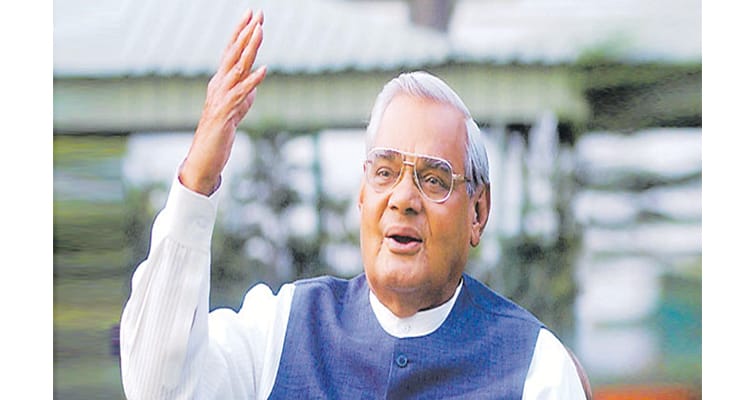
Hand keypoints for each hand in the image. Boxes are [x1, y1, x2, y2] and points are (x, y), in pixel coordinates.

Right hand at [180, 9, 266, 194]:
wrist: (205, 156)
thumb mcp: (237, 107)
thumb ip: (246, 91)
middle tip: (258, 13)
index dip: (241, 31)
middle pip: (233, 53)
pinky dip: (253, 81)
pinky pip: (241, 93)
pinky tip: (264, 70)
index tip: (253, 14)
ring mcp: (221, 97)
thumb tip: (256, 80)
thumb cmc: (220, 132)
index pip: (231, 51)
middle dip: (246, 32)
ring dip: (249, 49)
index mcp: (221, 81)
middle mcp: (219, 84)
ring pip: (237, 68)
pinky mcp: (226, 112)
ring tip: (260, 32)